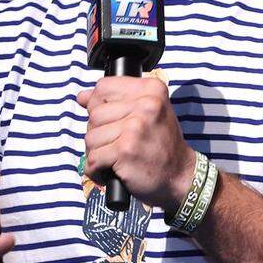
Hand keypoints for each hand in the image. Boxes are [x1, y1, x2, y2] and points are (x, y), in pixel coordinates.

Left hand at [76, 76, 196, 213]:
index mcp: (151, 89)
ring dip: (97, 153)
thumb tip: (82, 96)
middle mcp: (146, 104)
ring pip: (90, 137)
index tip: (112, 121)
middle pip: (94, 113)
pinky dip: (96, 171)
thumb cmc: (161, 145)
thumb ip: (116, 101)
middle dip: (98, 133)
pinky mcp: (125, 150)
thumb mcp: (146, 113)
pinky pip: (93, 158)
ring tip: (115, 159)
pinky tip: (110, 172)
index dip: (99, 105)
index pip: (103, 87)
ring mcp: (135, 127)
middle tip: (117, 145)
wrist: (180, 176)